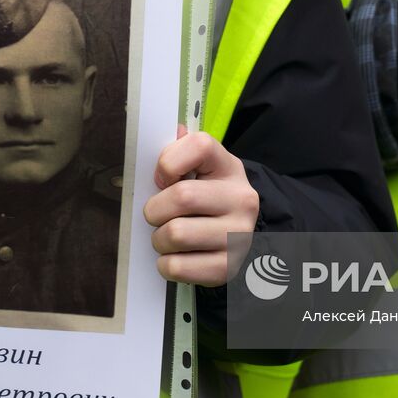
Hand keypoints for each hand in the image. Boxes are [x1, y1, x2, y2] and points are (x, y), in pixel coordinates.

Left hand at [143, 129, 258, 285]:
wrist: (234, 235)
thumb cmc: (205, 197)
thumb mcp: (199, 170)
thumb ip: (181, 152)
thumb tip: (174, 130)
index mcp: (229, 167)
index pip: (199, 146)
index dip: (168, 162)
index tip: (161, 179)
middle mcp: (241, 199)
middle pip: (181, 197)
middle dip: (155, 209)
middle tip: (157, 215)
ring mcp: (239, 235)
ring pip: (175, 234)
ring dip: (159, 239)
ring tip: (167, 237)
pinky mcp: (229, 267)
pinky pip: (177, 267)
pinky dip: (166, 264)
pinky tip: (177, 256)